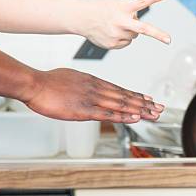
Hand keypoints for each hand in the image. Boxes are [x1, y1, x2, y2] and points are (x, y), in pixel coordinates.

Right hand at [23, 68, 164, 122]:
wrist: (36, 83)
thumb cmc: (49, 81)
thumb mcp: (72, 77)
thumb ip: (84, 84)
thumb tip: (90, 87)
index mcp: (94, 82)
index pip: (121, 90)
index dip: (136, 96)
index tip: (149, 99)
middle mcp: (98, 89)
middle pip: (126, 97)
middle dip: (145, 104)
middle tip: (160, 108)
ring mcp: (92, 99)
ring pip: (122, 105)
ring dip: (140, 110)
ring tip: (154, 114)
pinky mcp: (84, 110)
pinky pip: (108, 114)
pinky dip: (124, 116)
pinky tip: (135, 118)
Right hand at [81, 0, 170, 48]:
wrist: (82, 18)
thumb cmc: (101, 9)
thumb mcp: (117, 5)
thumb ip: (131, 14)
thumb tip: (139, 30)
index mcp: (123, 7)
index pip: (141, 1)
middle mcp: (121, 21)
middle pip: (143, 29)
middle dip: (157, 34)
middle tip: (169, 40)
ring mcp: (117, 34)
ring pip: (134, 36)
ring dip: (130, 31)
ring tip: (116, 25)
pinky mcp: (113, 44)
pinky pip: (126, 43)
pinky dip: (122, 38)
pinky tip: (112, 32)